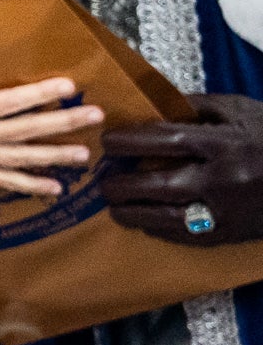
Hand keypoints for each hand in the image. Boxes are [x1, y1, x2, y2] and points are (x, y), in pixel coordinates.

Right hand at [0, 41, 103, 204]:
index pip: (10, 102)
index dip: (40, 94)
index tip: (68, 87)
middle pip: (28, 129)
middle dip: (64, 123)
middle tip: (95, 117)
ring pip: (24, 157)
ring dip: (56, 155)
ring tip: (84, 154)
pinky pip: (8, 182)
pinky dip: (32, 185)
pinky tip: (55, 187)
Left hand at [102, 92, 262, 244]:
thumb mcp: (240, 110)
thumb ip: (197, 107)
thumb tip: (153, 106)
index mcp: (225, 144)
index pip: (166, 141)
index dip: (130, 141)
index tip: (107, 141)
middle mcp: (224, 179)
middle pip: (159, 185)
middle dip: (123, 185)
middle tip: (103, 181)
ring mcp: (228, 211)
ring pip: (166, 218)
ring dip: (133, 214)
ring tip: (115, 206)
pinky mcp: (231, 234)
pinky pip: (186, 238)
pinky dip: (160, 230)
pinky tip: (145, 222)